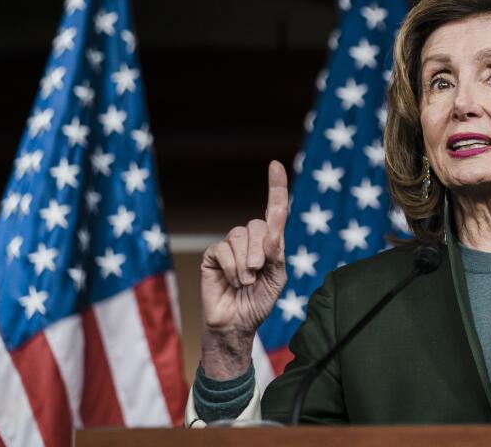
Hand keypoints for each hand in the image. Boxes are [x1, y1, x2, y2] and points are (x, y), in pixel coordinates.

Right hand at [199, 160, 288, 378]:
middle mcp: (251, 240)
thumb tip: (269, 233)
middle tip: (257, 273)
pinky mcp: (213, 255)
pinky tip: (232, 281)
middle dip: (260, 251)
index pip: (275, 210)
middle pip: (257, 224)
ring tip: (245, 282)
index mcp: (270, 242)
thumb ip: (276, 253)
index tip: (275, 165)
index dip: (276, 187)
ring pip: (239, 236)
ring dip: (245, 263)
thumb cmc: (260, 302)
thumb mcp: (278, 278)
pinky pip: (223, 249)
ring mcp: (230, 246)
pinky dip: (231, 267)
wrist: (237, 324)